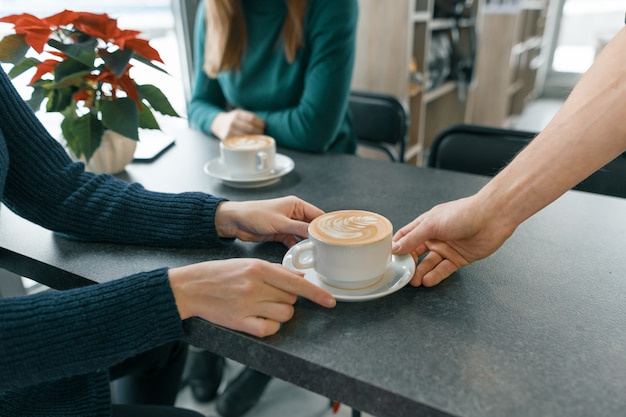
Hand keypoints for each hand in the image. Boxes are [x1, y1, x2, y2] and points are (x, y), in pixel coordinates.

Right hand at [169, 258, 334, 336]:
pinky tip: (259, 319)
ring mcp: (247, 305)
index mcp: (259, 268)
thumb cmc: (218, 274)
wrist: (189, 287)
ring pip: (284, 315)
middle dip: (288, 300)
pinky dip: (269, 327)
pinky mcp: (239, 322)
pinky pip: (269, 330)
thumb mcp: (247, 264)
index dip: (316, 293)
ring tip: (264, 307)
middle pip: (292, 300)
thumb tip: (299, 279)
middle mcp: (255, 286)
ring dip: (280, 313)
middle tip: (272, 296)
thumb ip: (274, 271)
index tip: (329, 301)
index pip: (296, 282)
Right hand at [211, 109, 264, 139]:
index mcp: (237, 114)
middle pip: (250, 128)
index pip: (252, 118)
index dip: (260, 123)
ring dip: (254, 138)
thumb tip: (264, 124)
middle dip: (259, 131)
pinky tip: (250, 143)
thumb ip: (249, 117)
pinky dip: (247, 143)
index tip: (264, 126)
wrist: (218, 124)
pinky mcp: (227, 139)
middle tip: (262, 133)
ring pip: (246, 136)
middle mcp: (233, 122)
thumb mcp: (239, 113)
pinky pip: (240, 142)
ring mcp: (229, 130)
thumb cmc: (233, 120)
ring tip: (258, 138)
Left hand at [215, 196, 323, 247]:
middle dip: (318, 236)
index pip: (317, 215)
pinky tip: (300, 254)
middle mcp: (294, 214)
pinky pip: (294, 241)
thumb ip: (299, 228)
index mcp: (296, 205)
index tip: (333, 236)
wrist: (236, 221)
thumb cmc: (254, 214)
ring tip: (315, 252)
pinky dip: (297, 247)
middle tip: (325, 247)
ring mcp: (288, 224)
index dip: (326, 225)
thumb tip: (315, 234)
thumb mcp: (280, 222)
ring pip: (304, 235)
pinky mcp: (281, 234)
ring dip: (307, 243)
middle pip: (312, 226)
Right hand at [391, 196, 514, 286]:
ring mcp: (446, 248)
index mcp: (426, 224)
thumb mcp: (432, 224)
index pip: (406, 236)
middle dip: (408, 264)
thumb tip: (395, 248)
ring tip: (415, 281)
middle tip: (402, 274)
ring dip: (421, 272)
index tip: (388, 258)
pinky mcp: (458, 259)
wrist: (492, 218)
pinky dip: (435, 275)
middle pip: (416, 253)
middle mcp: (434, 236)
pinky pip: (443, 269)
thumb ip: (413, 239)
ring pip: (429, 263)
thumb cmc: (462, 214)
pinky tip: (427, 280)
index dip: (397, 247)